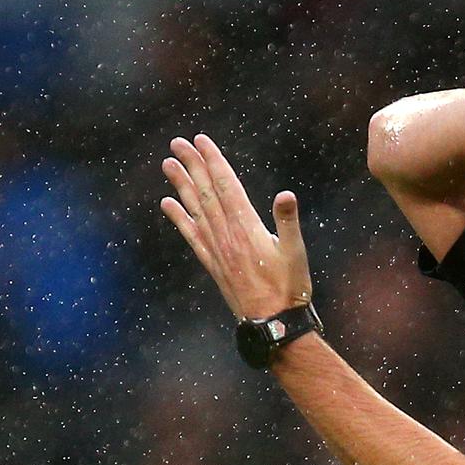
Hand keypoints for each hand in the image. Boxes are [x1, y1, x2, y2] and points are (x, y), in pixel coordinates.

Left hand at [160, 134, 310, 318]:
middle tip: (178, 142)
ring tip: (168, 164)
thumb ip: (288, 222)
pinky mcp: (212, 263)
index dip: (213, 162)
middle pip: (206, 192)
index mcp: (247, 227)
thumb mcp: (296, 253)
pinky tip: (168, 204)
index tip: (201, 141)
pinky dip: (179, 218)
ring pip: (195, 209)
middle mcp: (226, 234)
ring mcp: (216, 249)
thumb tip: (286, 194)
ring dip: (181, 185)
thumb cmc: (290, 288)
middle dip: (192, 165)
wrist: (272, 323)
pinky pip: (191, 235)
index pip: (226, 186)